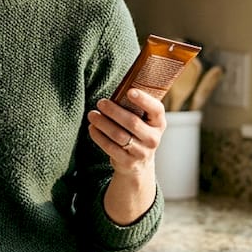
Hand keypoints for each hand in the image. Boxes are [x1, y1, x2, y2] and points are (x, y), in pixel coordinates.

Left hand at [88, 88, 165, 223]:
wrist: (139, 163)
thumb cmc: (137, 133)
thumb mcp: (144, 121)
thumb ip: (135, 107)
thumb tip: (118, 88)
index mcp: (159, 123)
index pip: (156, 109)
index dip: (144, 100)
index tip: (129, 91)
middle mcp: (153, 138)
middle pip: (132, 122)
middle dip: (114, 111)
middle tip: (101, 102)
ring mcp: (141, 152)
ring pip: (119, 135)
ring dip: (103, 123)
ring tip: (92, 114)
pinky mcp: (128, 162)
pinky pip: (111, 148)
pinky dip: (99, 136)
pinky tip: (92, 128)